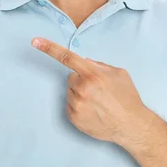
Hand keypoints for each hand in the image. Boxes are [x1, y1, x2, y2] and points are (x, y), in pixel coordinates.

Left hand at [31, 37, 148, 142]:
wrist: (131, 125)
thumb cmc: (127, 98)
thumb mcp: (119, 73)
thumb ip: (99, 65)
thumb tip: (84, 62)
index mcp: (92, 74)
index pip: (67, 57)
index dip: (49, 48)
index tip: (35, 41)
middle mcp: (82, 89)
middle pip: (71, 77)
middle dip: (81, 80)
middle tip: (98, 90)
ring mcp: (76, 104)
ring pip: (70, 91)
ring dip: (80, 94)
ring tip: (98, 102)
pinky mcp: (74, 118)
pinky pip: (70, 105)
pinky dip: (79, 106)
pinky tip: (94, 110)